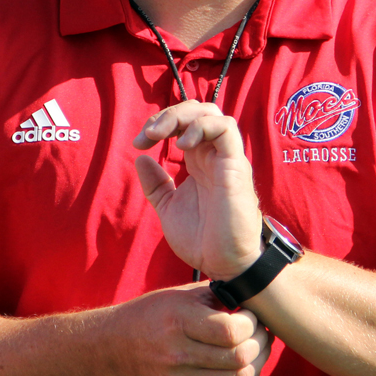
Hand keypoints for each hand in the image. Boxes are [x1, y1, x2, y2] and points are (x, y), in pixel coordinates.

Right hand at [111, 283, 270, 375]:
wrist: (120, 345)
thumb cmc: (158, 312)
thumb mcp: (183, 294)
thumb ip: (219, 295)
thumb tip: (255, 298)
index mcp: (179, 321)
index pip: (230, 332)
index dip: (252, 323)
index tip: (253, 313)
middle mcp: (177, 354)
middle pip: (238, 357)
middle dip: (261, 342)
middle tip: (264, 330)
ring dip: (257, 363)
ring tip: (259, 347)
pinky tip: (245, 365)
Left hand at [133, 100, 262, 281]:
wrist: (224, 264)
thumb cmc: (202, 240)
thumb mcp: (168, 208)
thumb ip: (156, 184)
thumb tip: (141, 158)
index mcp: (198, 161)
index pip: (183, 123)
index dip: (160, 124)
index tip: (139, 143)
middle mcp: (213, 154)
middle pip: (196, 111)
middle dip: (168, 115)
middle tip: (149, 134)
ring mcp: (226, 157)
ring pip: (210, 113)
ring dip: (181, 116)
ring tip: (160, 134)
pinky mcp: (236, 164)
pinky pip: (226, 128)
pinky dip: (202, 126)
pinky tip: (183, 145)